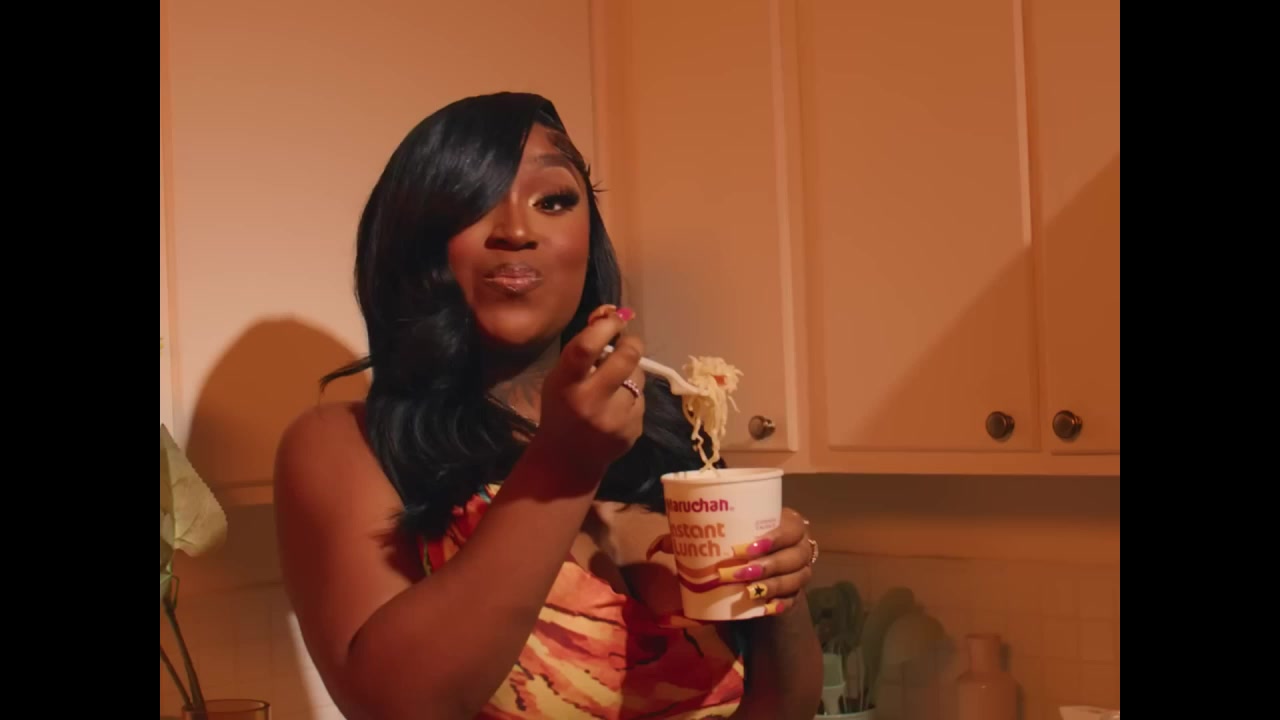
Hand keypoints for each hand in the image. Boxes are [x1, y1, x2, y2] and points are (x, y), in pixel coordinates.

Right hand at [531, 304, 644, 475]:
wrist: (568, 459)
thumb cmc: (561, 409)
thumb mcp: (560, 377)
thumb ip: (582, 348)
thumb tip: (611, 311)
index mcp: (566, 385)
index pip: (586, 346)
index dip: (606, 325)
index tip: (615, 317)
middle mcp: (590, 402)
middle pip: (625, 357)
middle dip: (631, 342)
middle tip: (628, 341)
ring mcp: (614, 419)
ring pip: (638, 378)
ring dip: (631, 374)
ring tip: (615, 385)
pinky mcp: (632, 431)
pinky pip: (641, 400)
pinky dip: (632, 398)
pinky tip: (616, 410)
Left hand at [647, 507, 817, 616]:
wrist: (763, 564)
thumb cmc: (741, 544)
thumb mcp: (723, 537)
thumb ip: (691, 540)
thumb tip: (654, 548)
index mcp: (788, 523)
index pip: (790, 527)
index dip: (774, 537)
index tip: (745, 548)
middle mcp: (801, 547)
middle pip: (793, 557)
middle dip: (766, 565)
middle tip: (738, 573)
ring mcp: (802, 572)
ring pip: (795, 580)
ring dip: (771, 586)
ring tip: (748, 591)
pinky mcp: (797, 594)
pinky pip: (794, 600)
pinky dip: (780, 604)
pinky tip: (766, 608)